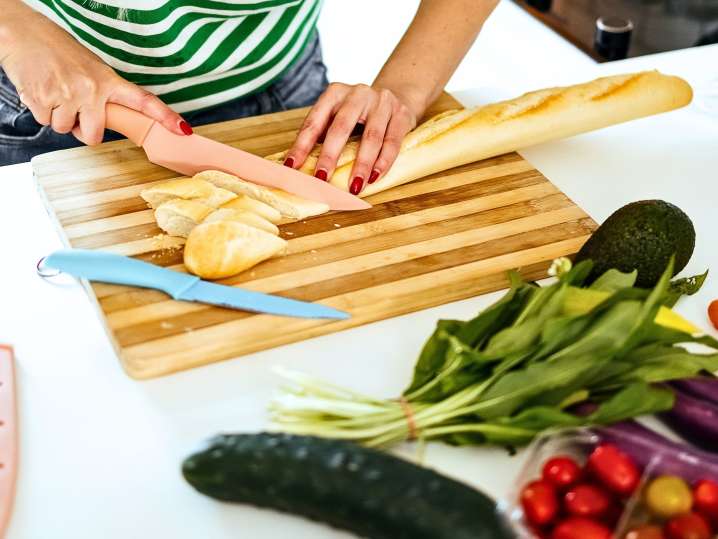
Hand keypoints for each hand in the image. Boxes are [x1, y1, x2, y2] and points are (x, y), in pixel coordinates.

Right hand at [0, 8, 189, 144]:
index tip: (183, 129)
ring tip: (54, 92)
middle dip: (84, 132)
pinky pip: (46, 122)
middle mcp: (91, 90)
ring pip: (66, 129)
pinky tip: (41, 89)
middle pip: (95, 136)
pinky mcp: (43, 100)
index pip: (143, 101)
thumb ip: (103, 95)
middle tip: (76, 113)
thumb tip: (106, 121)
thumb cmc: (57, 52)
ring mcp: (67, 96)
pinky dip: (41, 111)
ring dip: (59, 117)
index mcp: (108, 80)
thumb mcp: (90, 69)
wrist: (22, 33)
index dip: (164, 117)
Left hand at [284, 82, 420, 194]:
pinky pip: (392, 142)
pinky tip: (375, 177)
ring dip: (361, 165)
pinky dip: (383, 162)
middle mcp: (357, 94)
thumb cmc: (360, 114)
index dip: (301, 145)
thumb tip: (301, 167)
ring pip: (371, 137)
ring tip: (354, 187)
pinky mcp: (401, 114)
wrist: (398, 95)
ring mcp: (381, 102)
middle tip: (321, 179)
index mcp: (334, 93)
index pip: (314, 121)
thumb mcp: (339, 116)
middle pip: (341, 127)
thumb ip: (324, 134)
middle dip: (330, 156)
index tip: (291, 167)